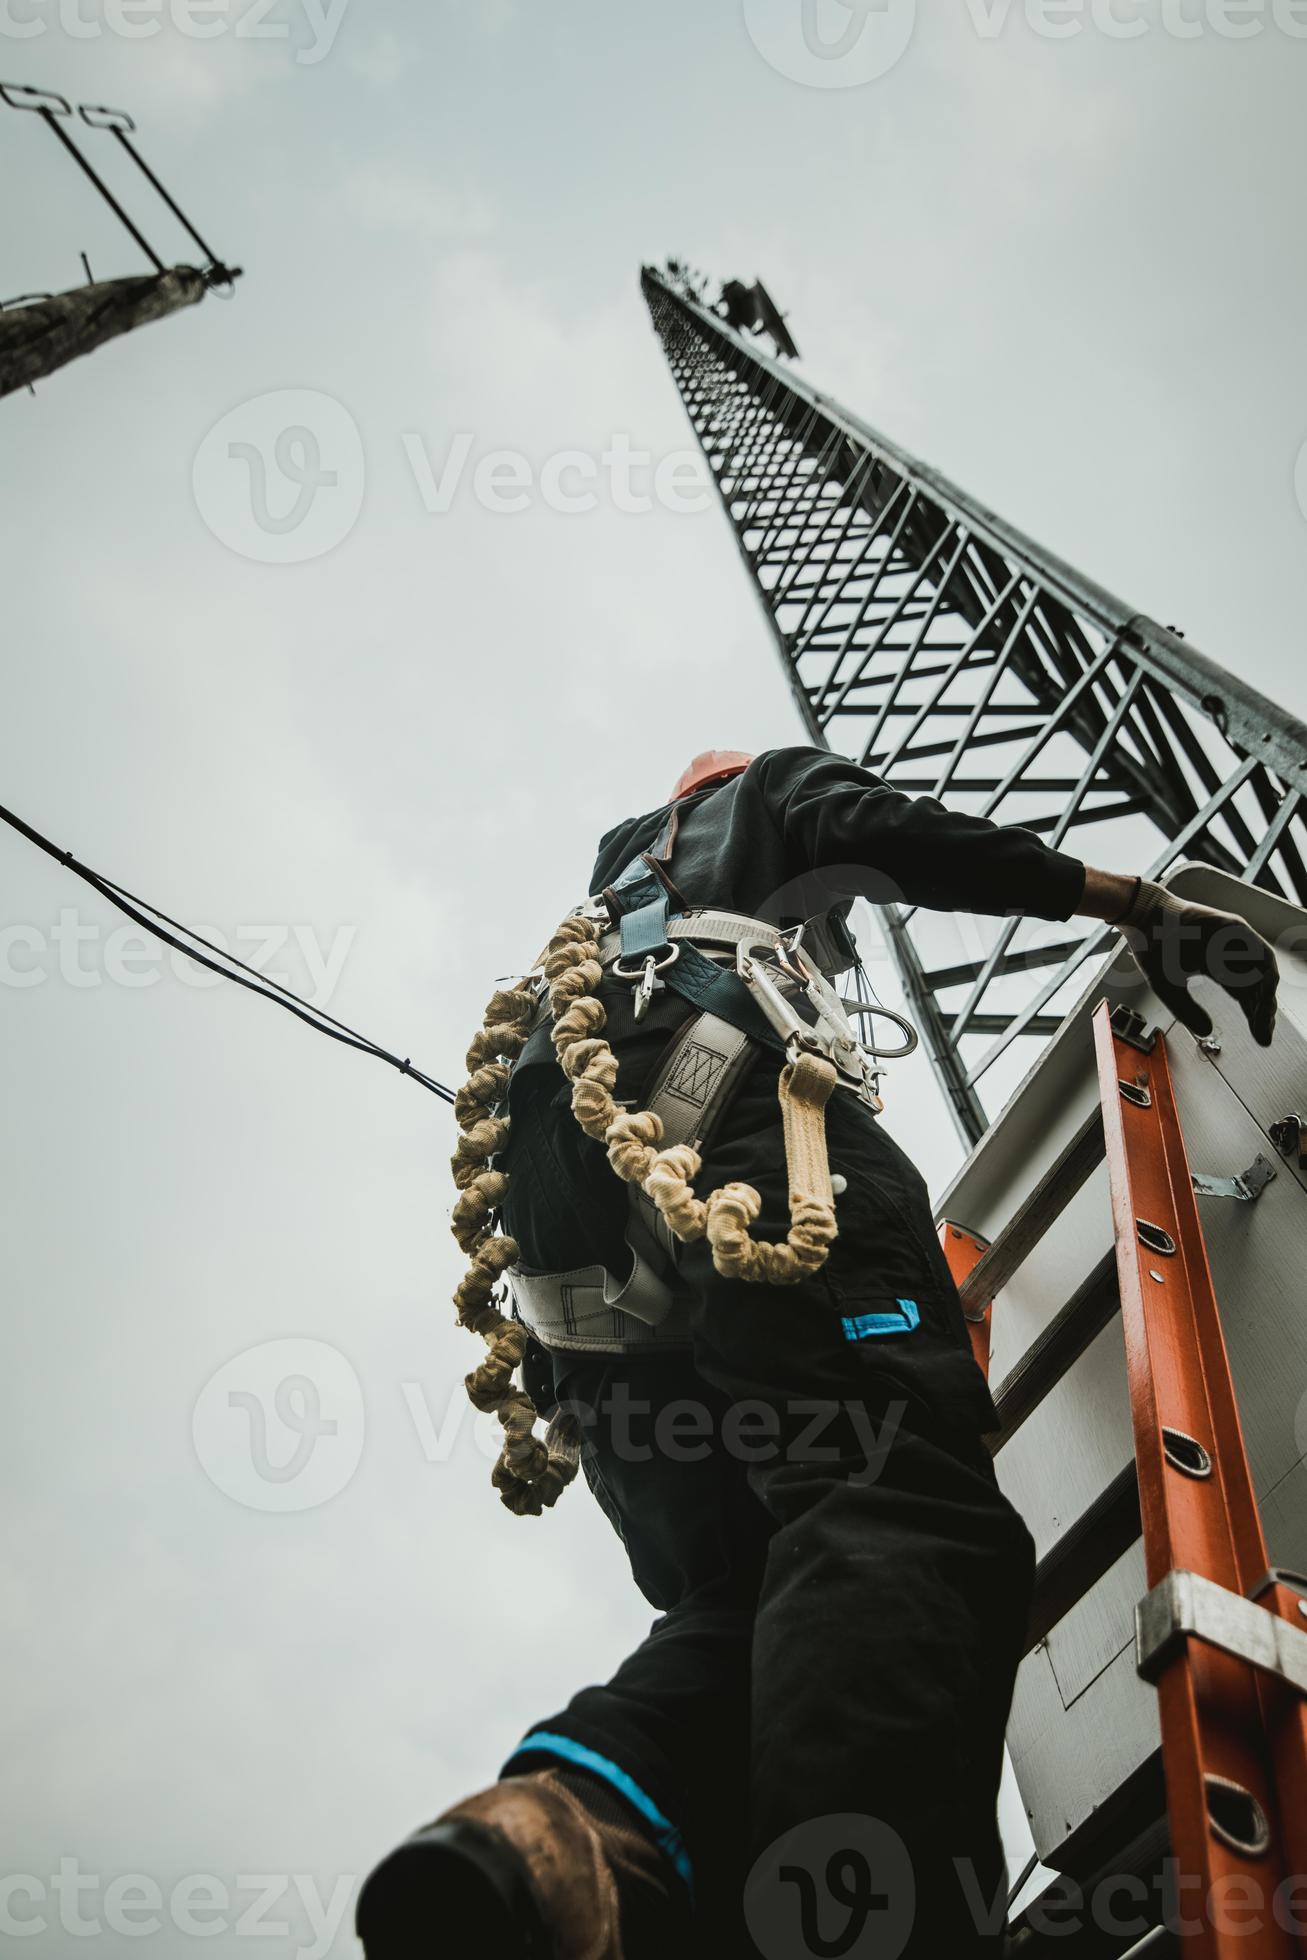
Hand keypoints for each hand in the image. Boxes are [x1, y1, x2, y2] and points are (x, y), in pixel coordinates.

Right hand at [1115, 880, 1278, 1046]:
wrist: (1143, 917)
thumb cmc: (1152, 947)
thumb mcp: (1168, 988)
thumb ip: (1186, 1010)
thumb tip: (1207, 1031)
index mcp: (1215, 966)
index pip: (1244, 995)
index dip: (1254, 1017)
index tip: (1260, 1038)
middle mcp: (1228, 953)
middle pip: (1257, 986)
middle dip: (1264, 1012)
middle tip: (1264, 1033)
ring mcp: (1233, 939)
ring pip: (1263, 970)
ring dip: (1266, 995)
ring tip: (1264, 1018)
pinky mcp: (1234, 927)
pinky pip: (1259, 951)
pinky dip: (1264, 973)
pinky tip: (1263, 995)